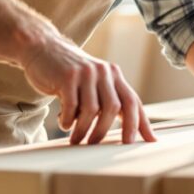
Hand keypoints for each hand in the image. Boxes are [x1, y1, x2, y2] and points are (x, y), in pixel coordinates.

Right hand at [21, 37, 155, 144]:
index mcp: (114, 75)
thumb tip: (126, 130)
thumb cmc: (70, 73)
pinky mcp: (67, 76)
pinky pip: (72, 106)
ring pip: (92, 110)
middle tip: (96, 145)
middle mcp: (103, 72)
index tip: (150, 141)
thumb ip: (108, 99)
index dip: (141, 123)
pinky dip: (68, 121)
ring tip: (76, 139)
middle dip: (105, 131)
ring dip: (84, 130)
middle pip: (114, 108)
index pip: (133, 101)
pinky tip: (64, 124)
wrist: (43, 48)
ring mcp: (86, 73)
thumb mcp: (94, 81)